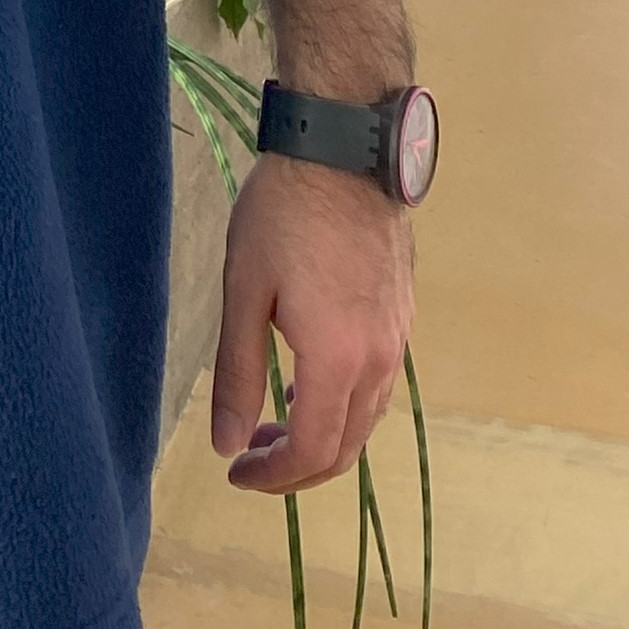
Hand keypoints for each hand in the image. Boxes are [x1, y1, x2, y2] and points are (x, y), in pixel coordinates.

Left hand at [210, 152, 413, 492]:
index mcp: (338, 361)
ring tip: (272, 420)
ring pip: (366, 418)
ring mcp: (398, 338)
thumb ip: (237, 372)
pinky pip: (377, 385)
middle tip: (248, 455)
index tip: (235, 472)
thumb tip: (226, 443)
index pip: (313, 452)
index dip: (274, 477)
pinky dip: (342, 403)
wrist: (343, 151)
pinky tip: (307, 380)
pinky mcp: (403, 315)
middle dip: (296, 467)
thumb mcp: (245, 291)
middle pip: (346, 447)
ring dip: (321, 435)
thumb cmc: (282, 215)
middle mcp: (379, 361)